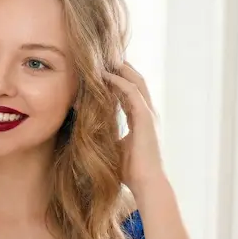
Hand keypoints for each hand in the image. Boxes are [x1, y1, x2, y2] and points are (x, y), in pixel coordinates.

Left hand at [102, 62, 165, 194]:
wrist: (145, 183)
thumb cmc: (130, 171)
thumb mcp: (114, 147)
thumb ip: (106, 135)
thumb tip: (89, 131)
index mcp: (141, 120)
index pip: (130, 93)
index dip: (118, 80)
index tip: (103, 70)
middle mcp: (147, 114)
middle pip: (136, 82)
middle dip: (122, 68)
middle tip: (105, 55)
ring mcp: (149, 115)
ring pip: (136, 83)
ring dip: (121, 70)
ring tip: (105, 58)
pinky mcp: (146, 119)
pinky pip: (132, 94)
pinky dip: (119, 82)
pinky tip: (106, 76)